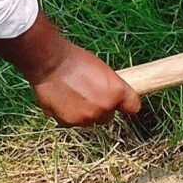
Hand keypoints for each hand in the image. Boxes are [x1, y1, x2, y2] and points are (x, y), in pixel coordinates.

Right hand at [26, 40, 143, 126]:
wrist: (50, 63)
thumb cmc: (75, 59)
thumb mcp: (101, 68)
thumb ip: (110, 86)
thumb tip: (112, 96)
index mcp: (117, 92)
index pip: (133, 106)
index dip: (125, 104)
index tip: (121, 102)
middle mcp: (105, 108)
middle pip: (108, 116)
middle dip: (100, 107)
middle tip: (87, 93)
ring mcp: (87, 117)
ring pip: (89, 120)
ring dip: (83, 111)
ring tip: (71, 93)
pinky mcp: (69, 123)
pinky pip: (72, 122)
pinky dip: (68, 114)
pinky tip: (61, 99)